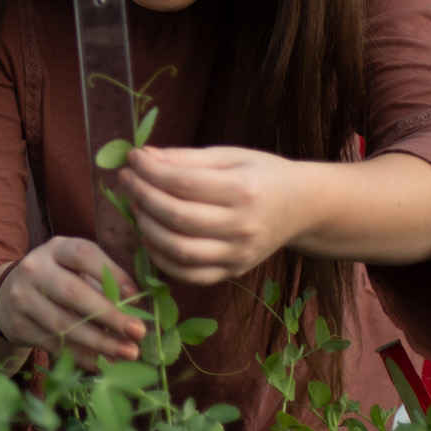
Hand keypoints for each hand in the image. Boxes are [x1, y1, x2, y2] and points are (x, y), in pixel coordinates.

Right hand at [0, 236, 146, 361]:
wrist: (9, 296)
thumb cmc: (59, 281)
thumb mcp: (76, 270)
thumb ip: (104, 284)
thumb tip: (137, 311)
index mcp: (56, 249)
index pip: (84, 254)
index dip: (112, 274)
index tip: (135, 296)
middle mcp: (34, 269)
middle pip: (73, 293)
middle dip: (109, 315)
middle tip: (138, 332)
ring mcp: (22, 298)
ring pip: (64, 324)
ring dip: (100, 342)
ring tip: (128, 353)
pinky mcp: (18, 325)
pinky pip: (54, 345)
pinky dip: (82, 356)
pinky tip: (102, 363)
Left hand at [119, 145, 305, 283]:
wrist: (302, 207)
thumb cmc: (262, 175)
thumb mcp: (230, 156)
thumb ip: (187, 158)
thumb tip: (144, 157)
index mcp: (243, 190)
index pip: (183, 183)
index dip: (150, 171)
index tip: (133, 159)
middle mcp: (243, 226)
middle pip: (177, 217)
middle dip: (143, 197)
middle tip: (128, 180)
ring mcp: (238, 254)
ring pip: (179, 249)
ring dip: (147, 228)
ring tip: (137, 206)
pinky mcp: (234, 272)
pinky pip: (189, 274)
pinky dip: (162, 259)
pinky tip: (150, 237)